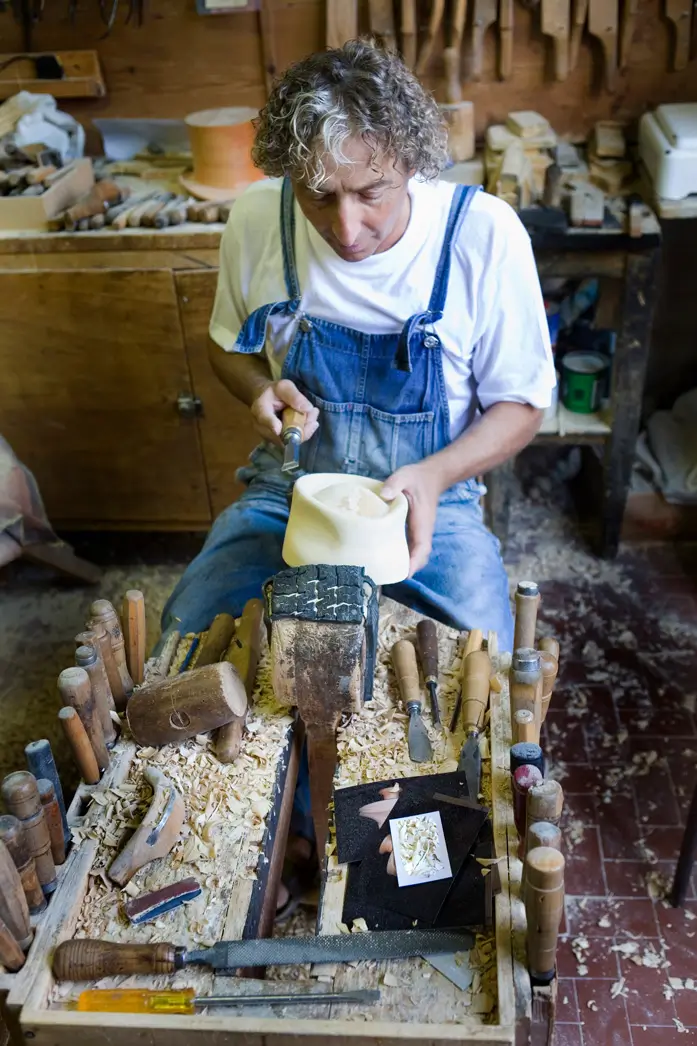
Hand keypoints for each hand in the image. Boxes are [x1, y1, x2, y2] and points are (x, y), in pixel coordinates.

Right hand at [250, 379, 319, 445]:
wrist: (265, 400)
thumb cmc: (274, 392)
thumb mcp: (284, 387)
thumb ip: (294, 396)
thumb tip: (308, 408)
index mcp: (260, 409)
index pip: (264, 418)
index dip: (271, 424)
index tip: (278, 429)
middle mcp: (261, 427)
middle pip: (280, 434)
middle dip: (300, 427)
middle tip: (314, 412)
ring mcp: (268, 436)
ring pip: (289, 440)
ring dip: (304, 429)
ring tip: (312, 414)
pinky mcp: (277, 441)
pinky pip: (292, 441)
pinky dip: (303, 432)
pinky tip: (308, 420)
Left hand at [381, 462, 444, 576]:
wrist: (432, 476)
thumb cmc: (417, 478)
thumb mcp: (404, 476)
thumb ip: (395, 484)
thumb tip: (383, 495)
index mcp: (422, 522)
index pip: (422, 547)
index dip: (414, 562)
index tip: (405, 574)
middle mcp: (423, 530)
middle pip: (419, 557)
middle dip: (408, 569)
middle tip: (387, 577)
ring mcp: (420, 532)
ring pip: (415, 554)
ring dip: (405, 564)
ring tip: (385, 572)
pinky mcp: (415, 531)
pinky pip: (411, 548)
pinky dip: (402, 556)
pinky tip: (387, 557)